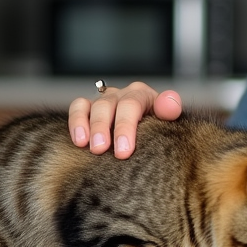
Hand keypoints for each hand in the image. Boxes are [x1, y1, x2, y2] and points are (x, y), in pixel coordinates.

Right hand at [67, 81, 182, 158]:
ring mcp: (105, 101)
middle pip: (108, 105)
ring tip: (87, 147)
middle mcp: (122, 94)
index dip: (125, 127)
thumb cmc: (161, 129)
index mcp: (142, 94)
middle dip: (103, 128)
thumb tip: (170, 103)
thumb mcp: (170, 120)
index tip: (123, 152)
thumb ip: (171, 110)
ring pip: (91, 106)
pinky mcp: (89, 109)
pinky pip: (78, 108)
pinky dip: (76, 122)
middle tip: (101, 150)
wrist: (154, 134)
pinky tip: (78, 142)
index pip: (131, 104)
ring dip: (88, 127)